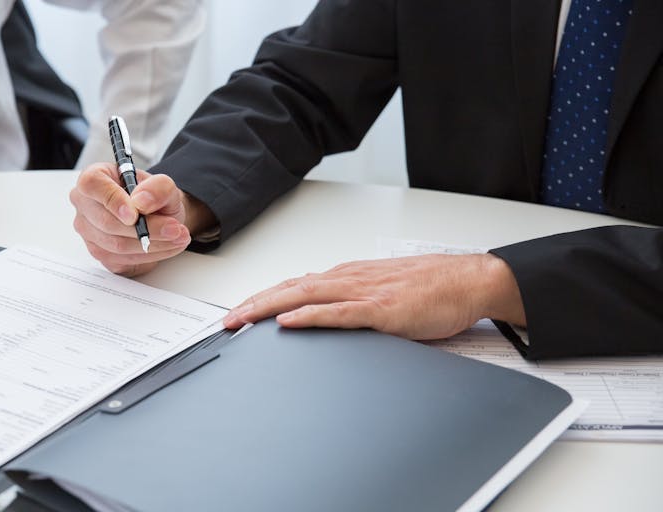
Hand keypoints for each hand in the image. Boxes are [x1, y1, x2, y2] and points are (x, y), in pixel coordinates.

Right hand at [70, 163, 214, 275]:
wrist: (158, 215)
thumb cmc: (152, 197)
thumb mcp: (164, 185)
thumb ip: (157, 187)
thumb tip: (142, 202)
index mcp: (94, 179)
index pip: (92, 185)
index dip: (113, 201)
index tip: (135, 214)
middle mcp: (85, 205)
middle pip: (107, 222)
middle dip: (146, 229)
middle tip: (174, 228)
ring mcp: (89, 232)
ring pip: (117, 245)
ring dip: (153, 244)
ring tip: (177, 236)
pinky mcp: (100, 253)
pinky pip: (123, 260)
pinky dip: (149, 255)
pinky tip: (166, 246)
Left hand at [222, 253, 525, 339]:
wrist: (469, 281)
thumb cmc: (432, 289)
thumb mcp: (382, 292)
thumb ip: (352, 302)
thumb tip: (324, 315)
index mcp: (347, 276)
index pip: (294, 285)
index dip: (262, 298)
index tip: (238, 312)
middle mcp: (348, 279)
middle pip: (289, 288)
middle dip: (253, 305)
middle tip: (226, 322)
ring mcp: (363, 292)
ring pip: (304, 296)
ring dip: (268, 308)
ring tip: (241, 320)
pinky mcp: (381, 309)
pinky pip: (337, 313)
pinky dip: (309, 316)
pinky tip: (288, 321)